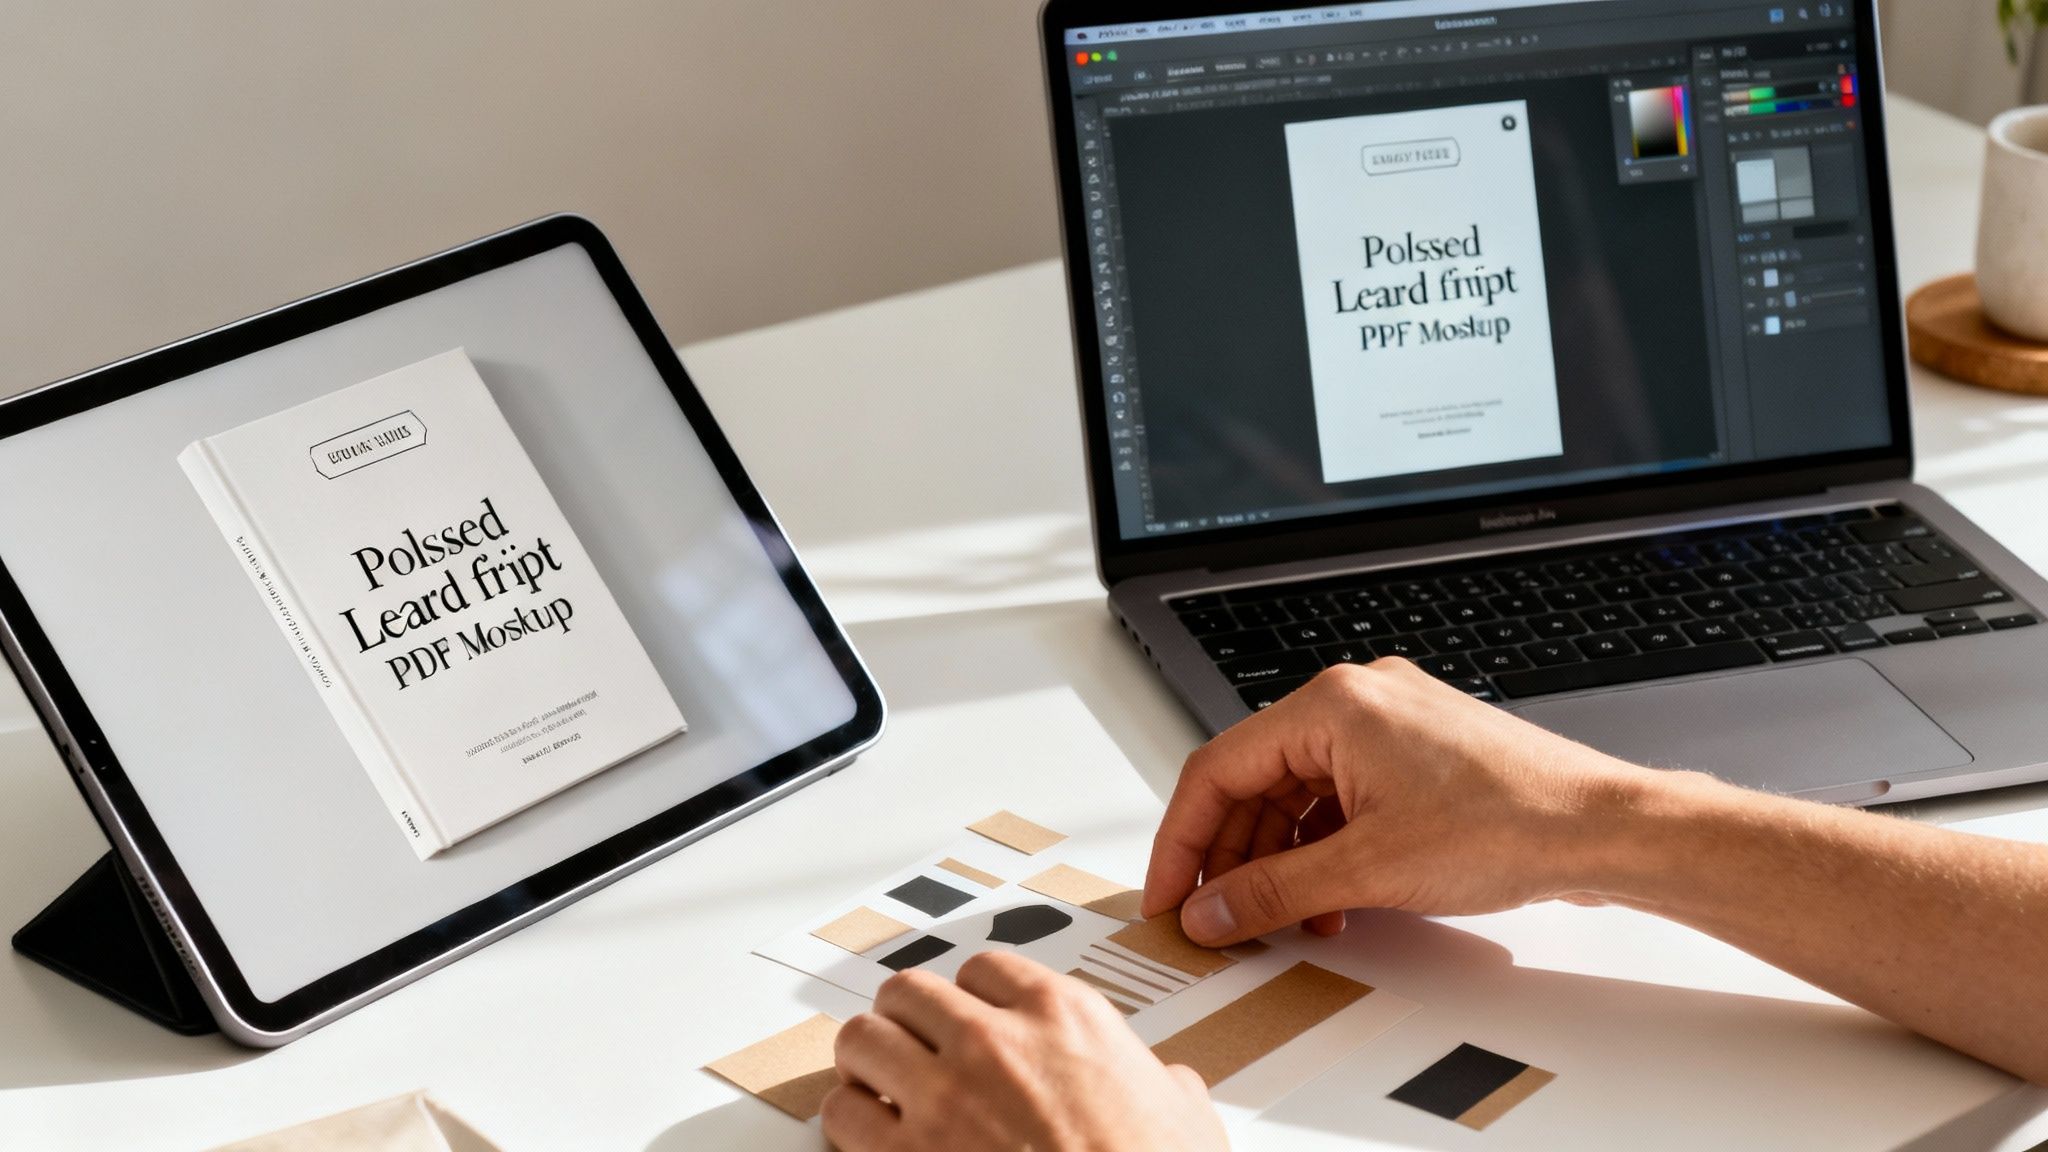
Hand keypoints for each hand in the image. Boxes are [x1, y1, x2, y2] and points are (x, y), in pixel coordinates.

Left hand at [825, 951, 1227, 1151]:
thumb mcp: (1187, 1118)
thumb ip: (1163, 1086)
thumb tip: (1168, 1088)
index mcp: (1063, 1017)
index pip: (984, 968)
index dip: (972, 997)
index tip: (970, 1016)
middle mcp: (996, 1042)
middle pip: (909, 991)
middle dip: (905, 1020)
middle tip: (911, 1044)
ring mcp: (946, 1098)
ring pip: (862, 1039)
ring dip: (865, 1062)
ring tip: (876, 1082)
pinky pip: (843, 1114)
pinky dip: (848, 1121)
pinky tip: (865, 1135)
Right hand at [1143, 659, 1654, 944]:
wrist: (1601, 829)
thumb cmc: (1510, 823)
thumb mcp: (1367, 869)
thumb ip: (1273, 891)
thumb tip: (1212, 911)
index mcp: (1331, 706)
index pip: (1218, 769)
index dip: (1182, 839)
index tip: (1170, 893)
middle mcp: (1355, 703)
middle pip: (1255, 783)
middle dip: (1232, 856)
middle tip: (1217, 917)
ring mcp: (1388, 727)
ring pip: (1297, 797)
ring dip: (1279, 860)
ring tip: (1278, 920)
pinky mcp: (1416, 757)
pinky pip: (1341, 801)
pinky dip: (1324, 850)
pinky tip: (1329, 901)